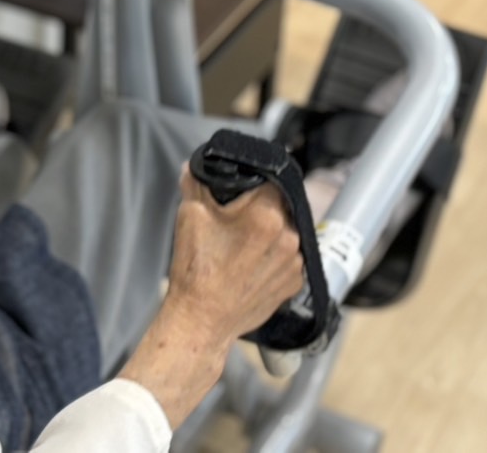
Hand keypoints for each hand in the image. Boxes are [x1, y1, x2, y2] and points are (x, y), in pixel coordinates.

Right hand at [118, 168, 303, 428]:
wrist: (202, 320)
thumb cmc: (196, 270)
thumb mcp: (190, 216)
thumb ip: (196, 183)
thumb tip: (193, 166)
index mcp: (267, 215)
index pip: (270, 181)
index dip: (254, 181)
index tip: (241, 189)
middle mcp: (289, 237)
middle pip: (280, 207)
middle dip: (261, 208)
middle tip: (237, 217)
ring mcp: (295, 263)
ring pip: (287, 232)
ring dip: (271, 232)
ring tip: (244, 244)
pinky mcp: (295, 284)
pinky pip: (290, 257)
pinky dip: (275, 255)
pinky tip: (252, 263)